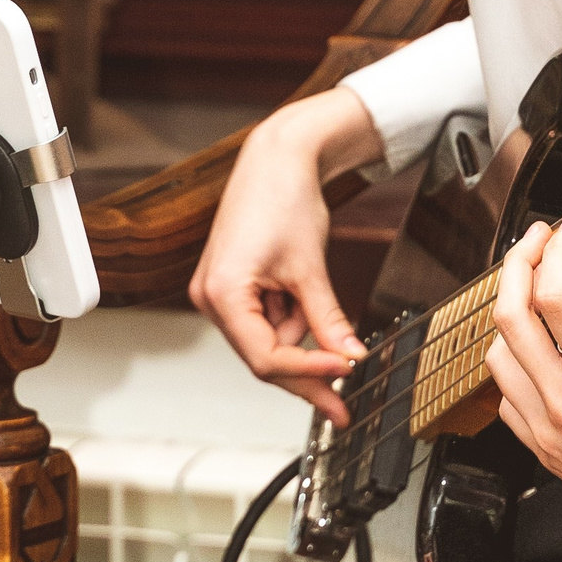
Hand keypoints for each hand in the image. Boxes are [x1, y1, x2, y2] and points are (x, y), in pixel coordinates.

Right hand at [189, 89, 381, 423]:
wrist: (278, 157)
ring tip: (315, 291)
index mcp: (222, 294)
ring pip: (269, 340)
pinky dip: (293, 316)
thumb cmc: (284, 197)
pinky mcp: (234, 287)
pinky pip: (266, 319)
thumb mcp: (311, 268)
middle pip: (264, 357)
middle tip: (344, 404)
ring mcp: (219, 293)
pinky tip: (303, 290)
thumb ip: (327, 320)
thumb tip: (350, 358)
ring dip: (301, 333)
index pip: (266, 358)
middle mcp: (211, 298)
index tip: (346, 374)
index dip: (309, 372)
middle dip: (307, 374)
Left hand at [488, 218, 561, 561]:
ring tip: (537, 292)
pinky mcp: (541, 450)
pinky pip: (506, 397)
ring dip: (511, 315)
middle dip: (519, 265)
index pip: (555, 298)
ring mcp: (544, 430)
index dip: (558, 252)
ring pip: (497, 356)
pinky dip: (514, 364)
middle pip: (510, 317)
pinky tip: (540, 352)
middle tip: (538, 241)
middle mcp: (561, 406)